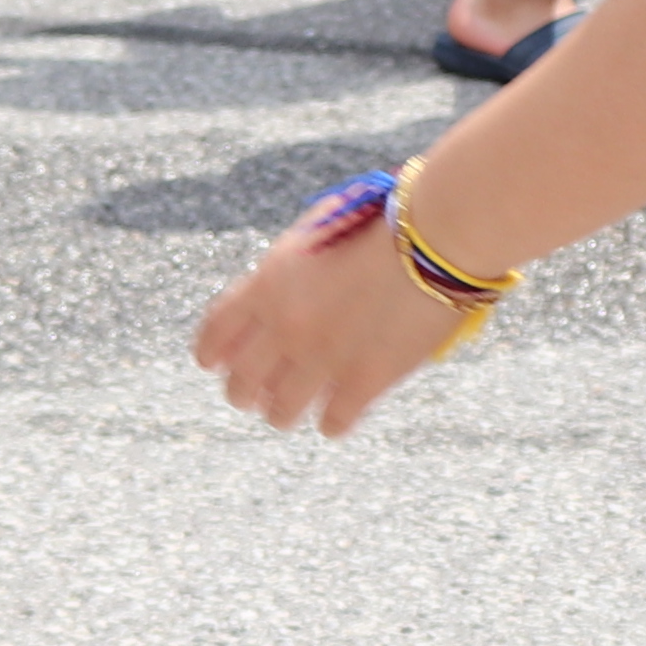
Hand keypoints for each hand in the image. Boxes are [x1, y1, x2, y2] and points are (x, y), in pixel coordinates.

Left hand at [197, 198, 471, 437]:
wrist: (435, 236)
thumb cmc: (381, 222)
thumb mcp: (315, 232)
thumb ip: (285, 269)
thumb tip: (271, 295)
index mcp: (267, 284)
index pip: (215, 333)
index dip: (210, 354)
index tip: (214, 364)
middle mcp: (286, 326)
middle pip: (241, 384)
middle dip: (246, 390)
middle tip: (259, 392)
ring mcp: (323, 358)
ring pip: (279, 412)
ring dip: (284, 410)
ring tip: (296, 406)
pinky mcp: (365, 381)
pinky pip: (331, 423)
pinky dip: (333, 420)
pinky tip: (340, 412)